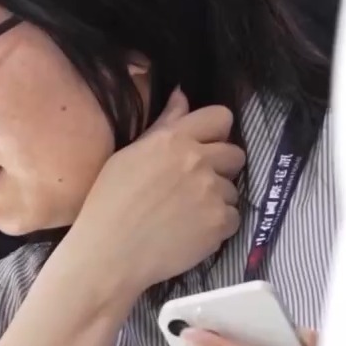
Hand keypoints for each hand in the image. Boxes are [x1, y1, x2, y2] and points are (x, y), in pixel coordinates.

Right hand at [69, 88, 246, 293]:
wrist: (110, 251)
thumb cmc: (109, 201)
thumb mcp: (129, 155)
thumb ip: (163, 125)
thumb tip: (182, 95)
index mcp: (174, 140)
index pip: (220, 117)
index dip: (215, 131)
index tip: (204, 145)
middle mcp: (198, 160)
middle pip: (235, 154)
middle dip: (220, 167)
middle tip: (194, 184)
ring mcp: (212, 192)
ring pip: (232, 189)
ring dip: (215, 199)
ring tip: (186, 213)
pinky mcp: (221, 222)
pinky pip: (233, 217)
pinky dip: (217, 225)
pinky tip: (191, 230)